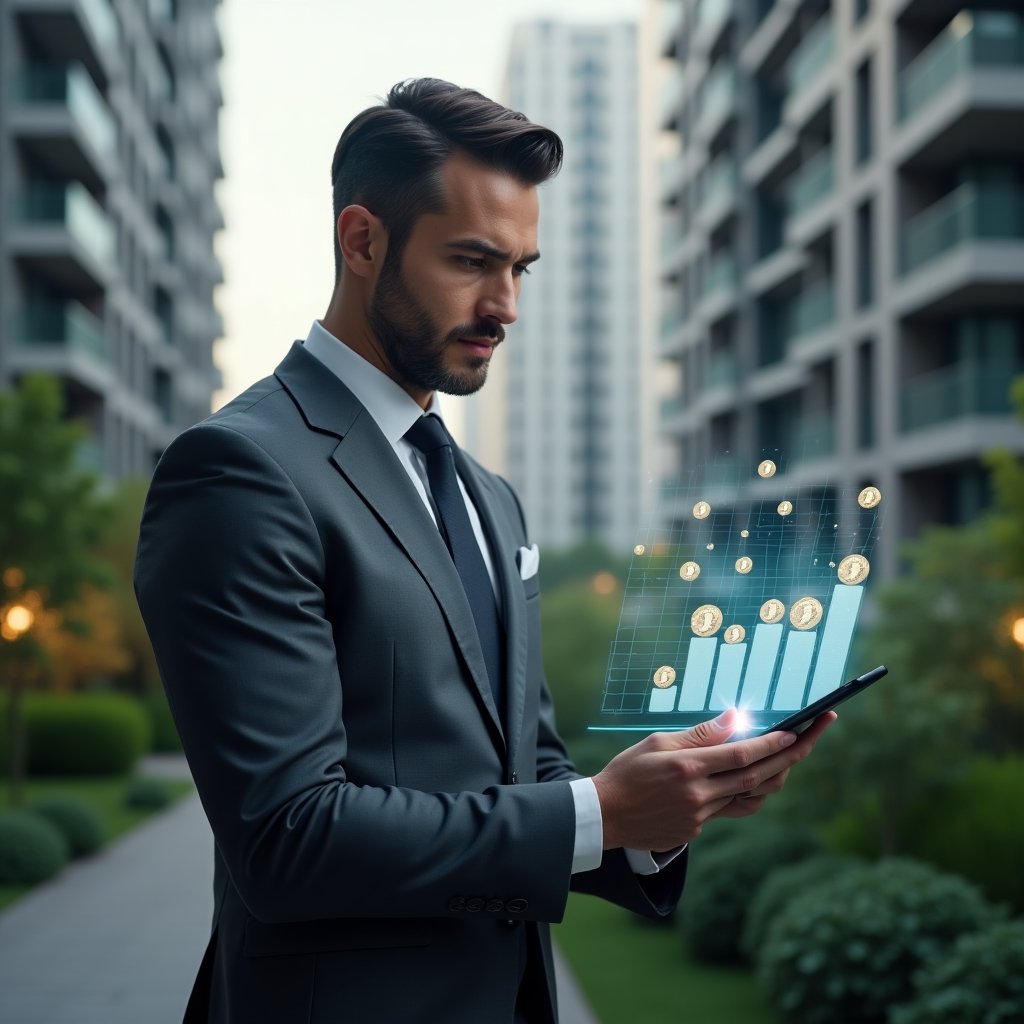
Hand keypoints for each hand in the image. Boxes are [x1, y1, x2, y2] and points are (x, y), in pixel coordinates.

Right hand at [591, 708, 834, 851]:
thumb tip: (734, 719)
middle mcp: (699, 795)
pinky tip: (747, 778)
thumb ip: (699, 734)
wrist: (604, 815)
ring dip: (773, 777)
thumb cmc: (627, 771)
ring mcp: (699, 817)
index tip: (795, 732)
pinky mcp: (695, 832)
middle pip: (758, 777)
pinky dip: (742, 792)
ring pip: (750, 797)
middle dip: (791, 756)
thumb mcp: (657, 742)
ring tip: (789, 756)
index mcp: (688, 768)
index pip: (742, 755)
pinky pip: (729, 810)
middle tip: (813, 737)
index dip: (772, 744)